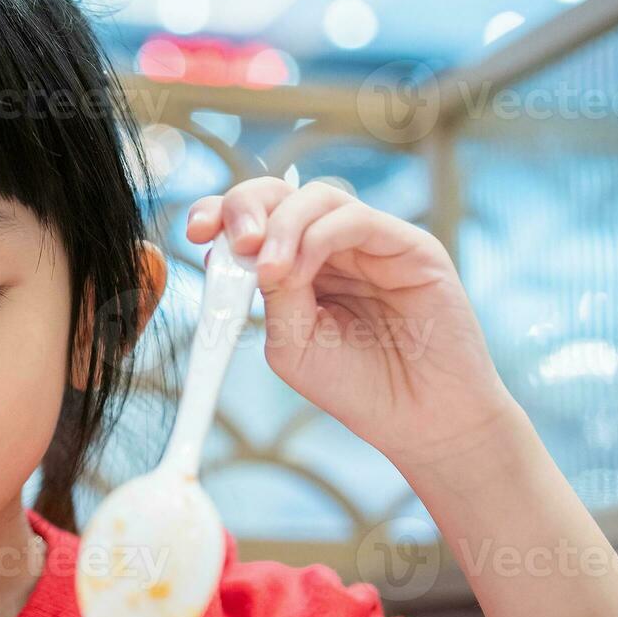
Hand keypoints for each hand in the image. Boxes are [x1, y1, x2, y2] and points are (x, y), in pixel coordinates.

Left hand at [185, 176, 521, 471]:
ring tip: (268, 271)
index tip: (196, 231)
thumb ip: (271, 296)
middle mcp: (332, 246)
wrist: (421, 421)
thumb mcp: (292, 343)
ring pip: (317, 198)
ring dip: (281, 226)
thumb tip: (245, 251)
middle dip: (245, 207)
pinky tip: (299, 271)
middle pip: (281, 194)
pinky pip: (356, 218)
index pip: (255, 220)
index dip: (221, 213)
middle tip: (233, 241)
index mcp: (298, 267)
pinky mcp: (410, 245)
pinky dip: (318, 237)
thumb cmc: (357, 387)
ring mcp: (371, 243)